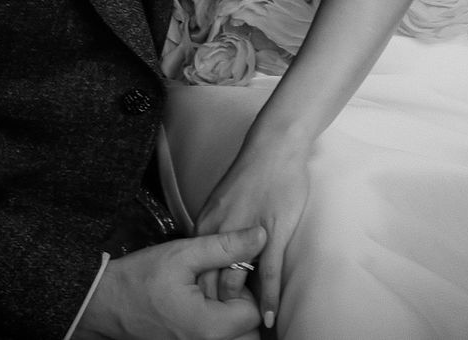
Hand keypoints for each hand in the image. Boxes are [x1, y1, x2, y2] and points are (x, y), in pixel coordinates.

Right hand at [73, 224, 264, 339]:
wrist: (106, 302)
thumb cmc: (142, 277)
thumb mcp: (184, 253)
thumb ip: (226, 246)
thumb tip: (262, 235)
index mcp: (208, 327)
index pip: (252, 312)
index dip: (243, 288)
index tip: (222, 273)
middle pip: (248, 334)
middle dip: (240, 308)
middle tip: (218, 286)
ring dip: (230, 321)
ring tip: (209, 298)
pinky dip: (216, 329)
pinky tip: (200, 309)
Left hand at [193, 137, 309, 331]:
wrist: (273, 147)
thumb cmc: (252, 173)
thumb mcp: (222, 202)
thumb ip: (216, 229)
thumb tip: (211, 253)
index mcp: (206, 224)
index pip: (194, 270)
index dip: (197, 295)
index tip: (197, 315)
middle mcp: (219, 231)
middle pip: (210, 281)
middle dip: (213, 310)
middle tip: (219, 330)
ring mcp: (244, 233)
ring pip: (236, 281)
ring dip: (241, 310)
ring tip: (245, 330)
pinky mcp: (271, 232)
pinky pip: (268, 273)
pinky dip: (269, 298)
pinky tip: (270, 316)